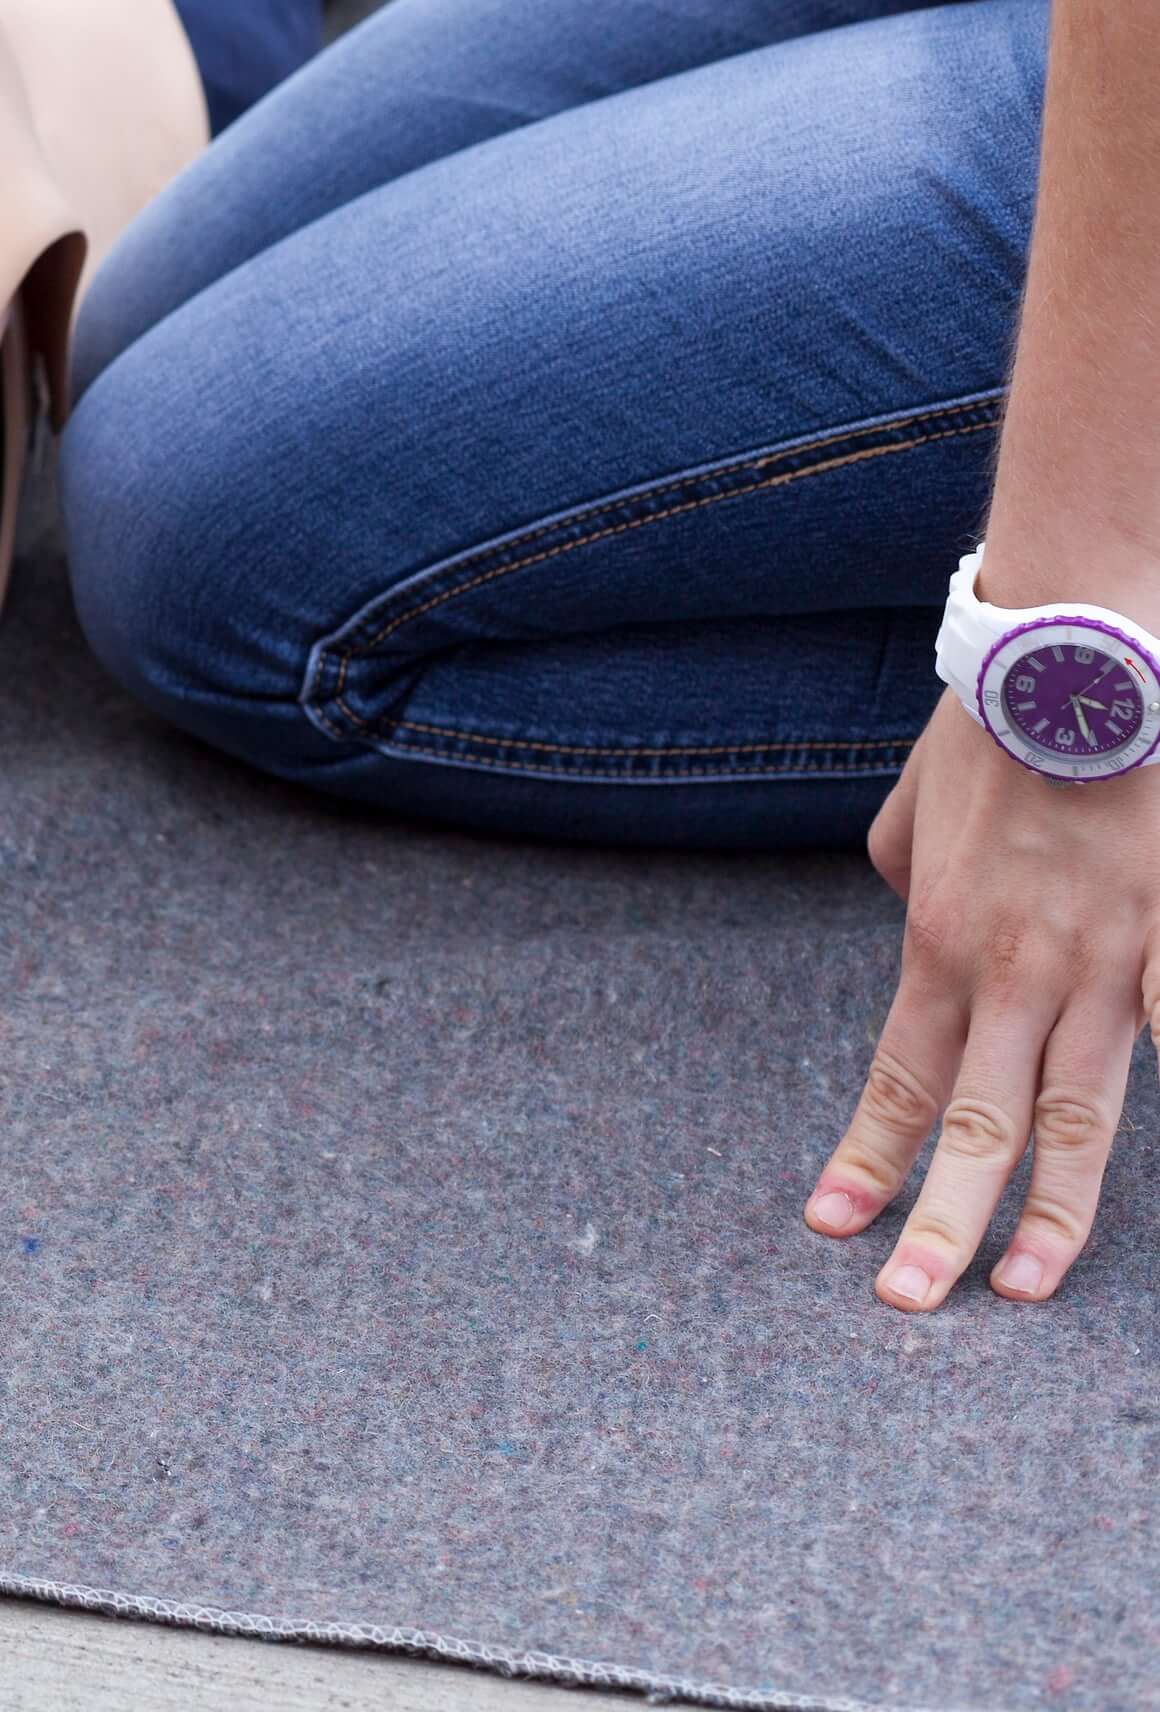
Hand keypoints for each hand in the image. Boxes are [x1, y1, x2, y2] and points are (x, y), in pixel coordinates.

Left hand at [807, 697, 1159, 1306]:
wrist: (1078, 656)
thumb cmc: (992, 720)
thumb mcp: (917, 810)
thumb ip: (913, 877)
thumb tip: (915, 909)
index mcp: (944, 941)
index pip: (899, 1080)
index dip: (868, 1158)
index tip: (833, 1226)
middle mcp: (1018, 972)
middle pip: (978, 1125)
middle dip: (942, 1223)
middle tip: (909, 1304)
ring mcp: (1111, 966)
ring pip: (1079, 1116)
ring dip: (1049, 1211)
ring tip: (1022, 1288)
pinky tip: (1152, 1192)